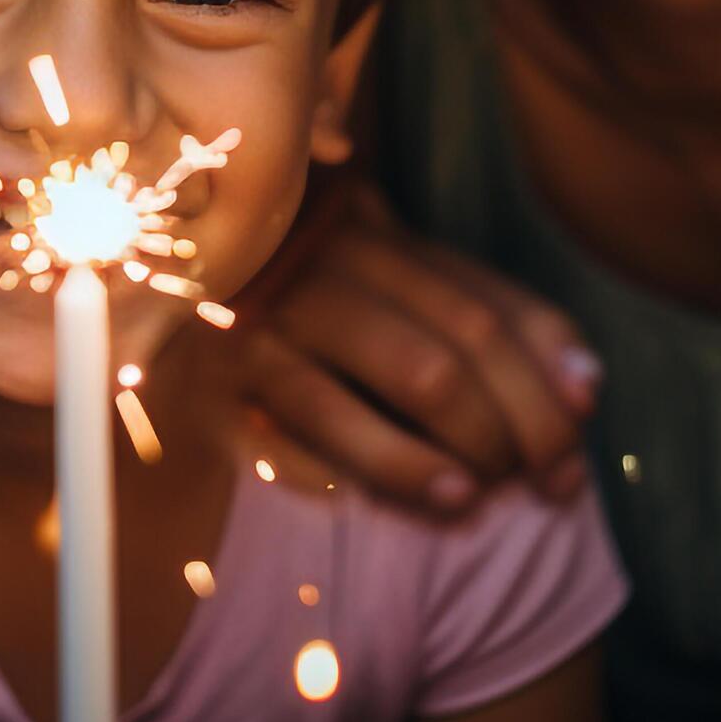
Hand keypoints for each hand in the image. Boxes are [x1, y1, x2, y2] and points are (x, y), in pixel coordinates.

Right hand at [231, 176, 600, 509]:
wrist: (134, 321)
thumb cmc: (279, 331)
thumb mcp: (372, 309)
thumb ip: (468, 328)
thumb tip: (586, 385)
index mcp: (370, 225)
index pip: (487, 290)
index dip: (550, 352)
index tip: (586, 410)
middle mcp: (330, 248)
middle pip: (469, 332)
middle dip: (532, 415)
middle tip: (558, 479)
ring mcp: (282, 300)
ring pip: (421, 370)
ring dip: (482, 440)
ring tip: (505, 487)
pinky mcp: (236, 361)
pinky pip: (336, 417)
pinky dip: (403, 461)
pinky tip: (449, 496)